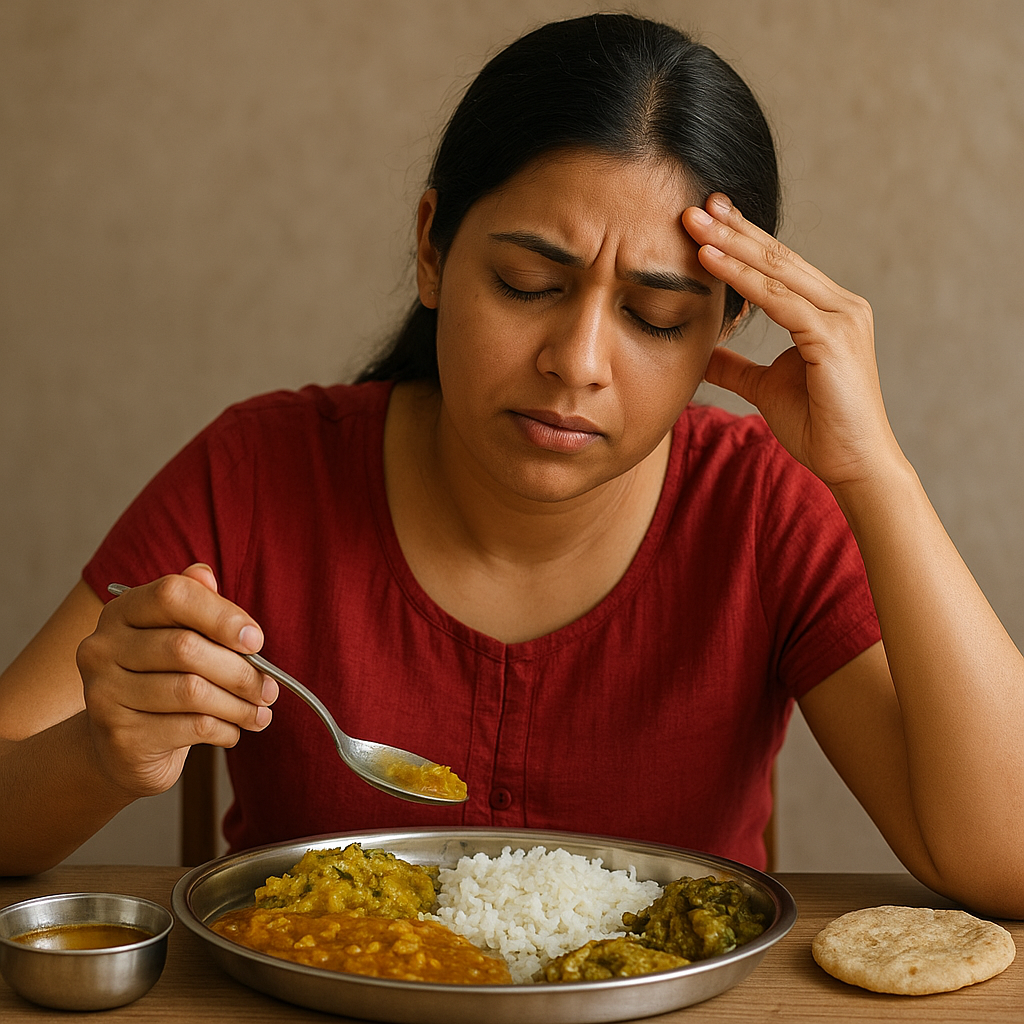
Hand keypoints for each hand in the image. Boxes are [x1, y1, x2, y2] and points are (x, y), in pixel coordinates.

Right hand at [75, 563, 277, 796]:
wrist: (123, 747)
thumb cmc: (162, 681)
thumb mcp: (178, 637)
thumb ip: (196, 604)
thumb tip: (207, 575)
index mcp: (121, 612)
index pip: (173, 595)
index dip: (222, 615)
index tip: (256, 640)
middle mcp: (102, 648)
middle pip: (186, 647)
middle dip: (240, 670)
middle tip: (269, 688)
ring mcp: (104, 694)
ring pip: (191, 691)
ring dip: (238, 705)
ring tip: (260, 713)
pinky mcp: (120, 736)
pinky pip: (190, 727)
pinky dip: (224, 729)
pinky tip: (234, 732)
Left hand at [682, 194, 902, 491]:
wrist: (853, 465)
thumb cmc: (818, 426)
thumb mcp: (765, 387)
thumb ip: (736, 366)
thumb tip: (703, 352)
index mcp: (828, 311)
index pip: (778, 265)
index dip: (742, 238)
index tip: (708, 217)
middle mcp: (841, 305)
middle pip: (777, 256)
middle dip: (733, 228)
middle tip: (695, 204)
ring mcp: (841, 318)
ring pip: (776, 270)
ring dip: (730, 244)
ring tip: (692, 223)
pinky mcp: (833, 337)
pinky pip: (777, 300)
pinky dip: (740, 278)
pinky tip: (708, 260)